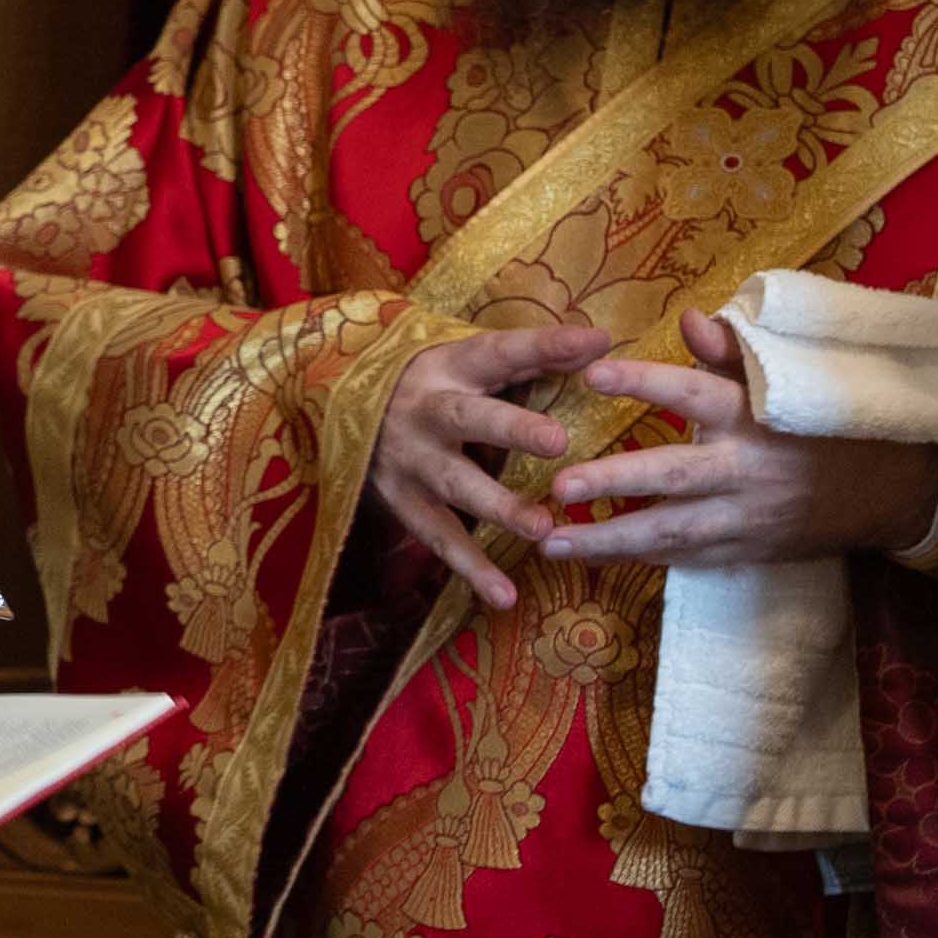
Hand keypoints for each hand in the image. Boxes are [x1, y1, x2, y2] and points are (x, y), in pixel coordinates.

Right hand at [371, 324, 608, 610]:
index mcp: (450, 367)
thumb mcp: (466, 360)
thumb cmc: (427, 383)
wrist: (336, 410)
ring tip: (541, 527)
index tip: (595, 344)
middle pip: (468, 418)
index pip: (500, 352)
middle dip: (511, 430)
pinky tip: (505, 596)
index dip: (545, 346)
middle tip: (557, 442)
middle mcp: (427, 412)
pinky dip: (472, 569)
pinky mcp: (403, 504)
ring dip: (498, 507)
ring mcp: (411, 462)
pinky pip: (441, 539)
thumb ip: (533, 356)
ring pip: (456, 485)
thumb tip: (601, 342)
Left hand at [541, 307, 937, 569]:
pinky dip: (639, 560)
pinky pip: (685, 559)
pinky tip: (592, 558)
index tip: (591, 374)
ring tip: (550, 541)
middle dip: (613, 482)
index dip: (643, 383)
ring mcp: (744, 516)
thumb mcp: (787, 378)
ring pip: (670, 533)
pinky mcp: (744, 550)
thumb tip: (687, 318)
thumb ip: (731, 352)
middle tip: (558, 486)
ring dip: (608, 541)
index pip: (692, 392)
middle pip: (671, 476)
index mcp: (752, 415)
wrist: (888, 491)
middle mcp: (744, 467)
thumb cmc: (823, 423)